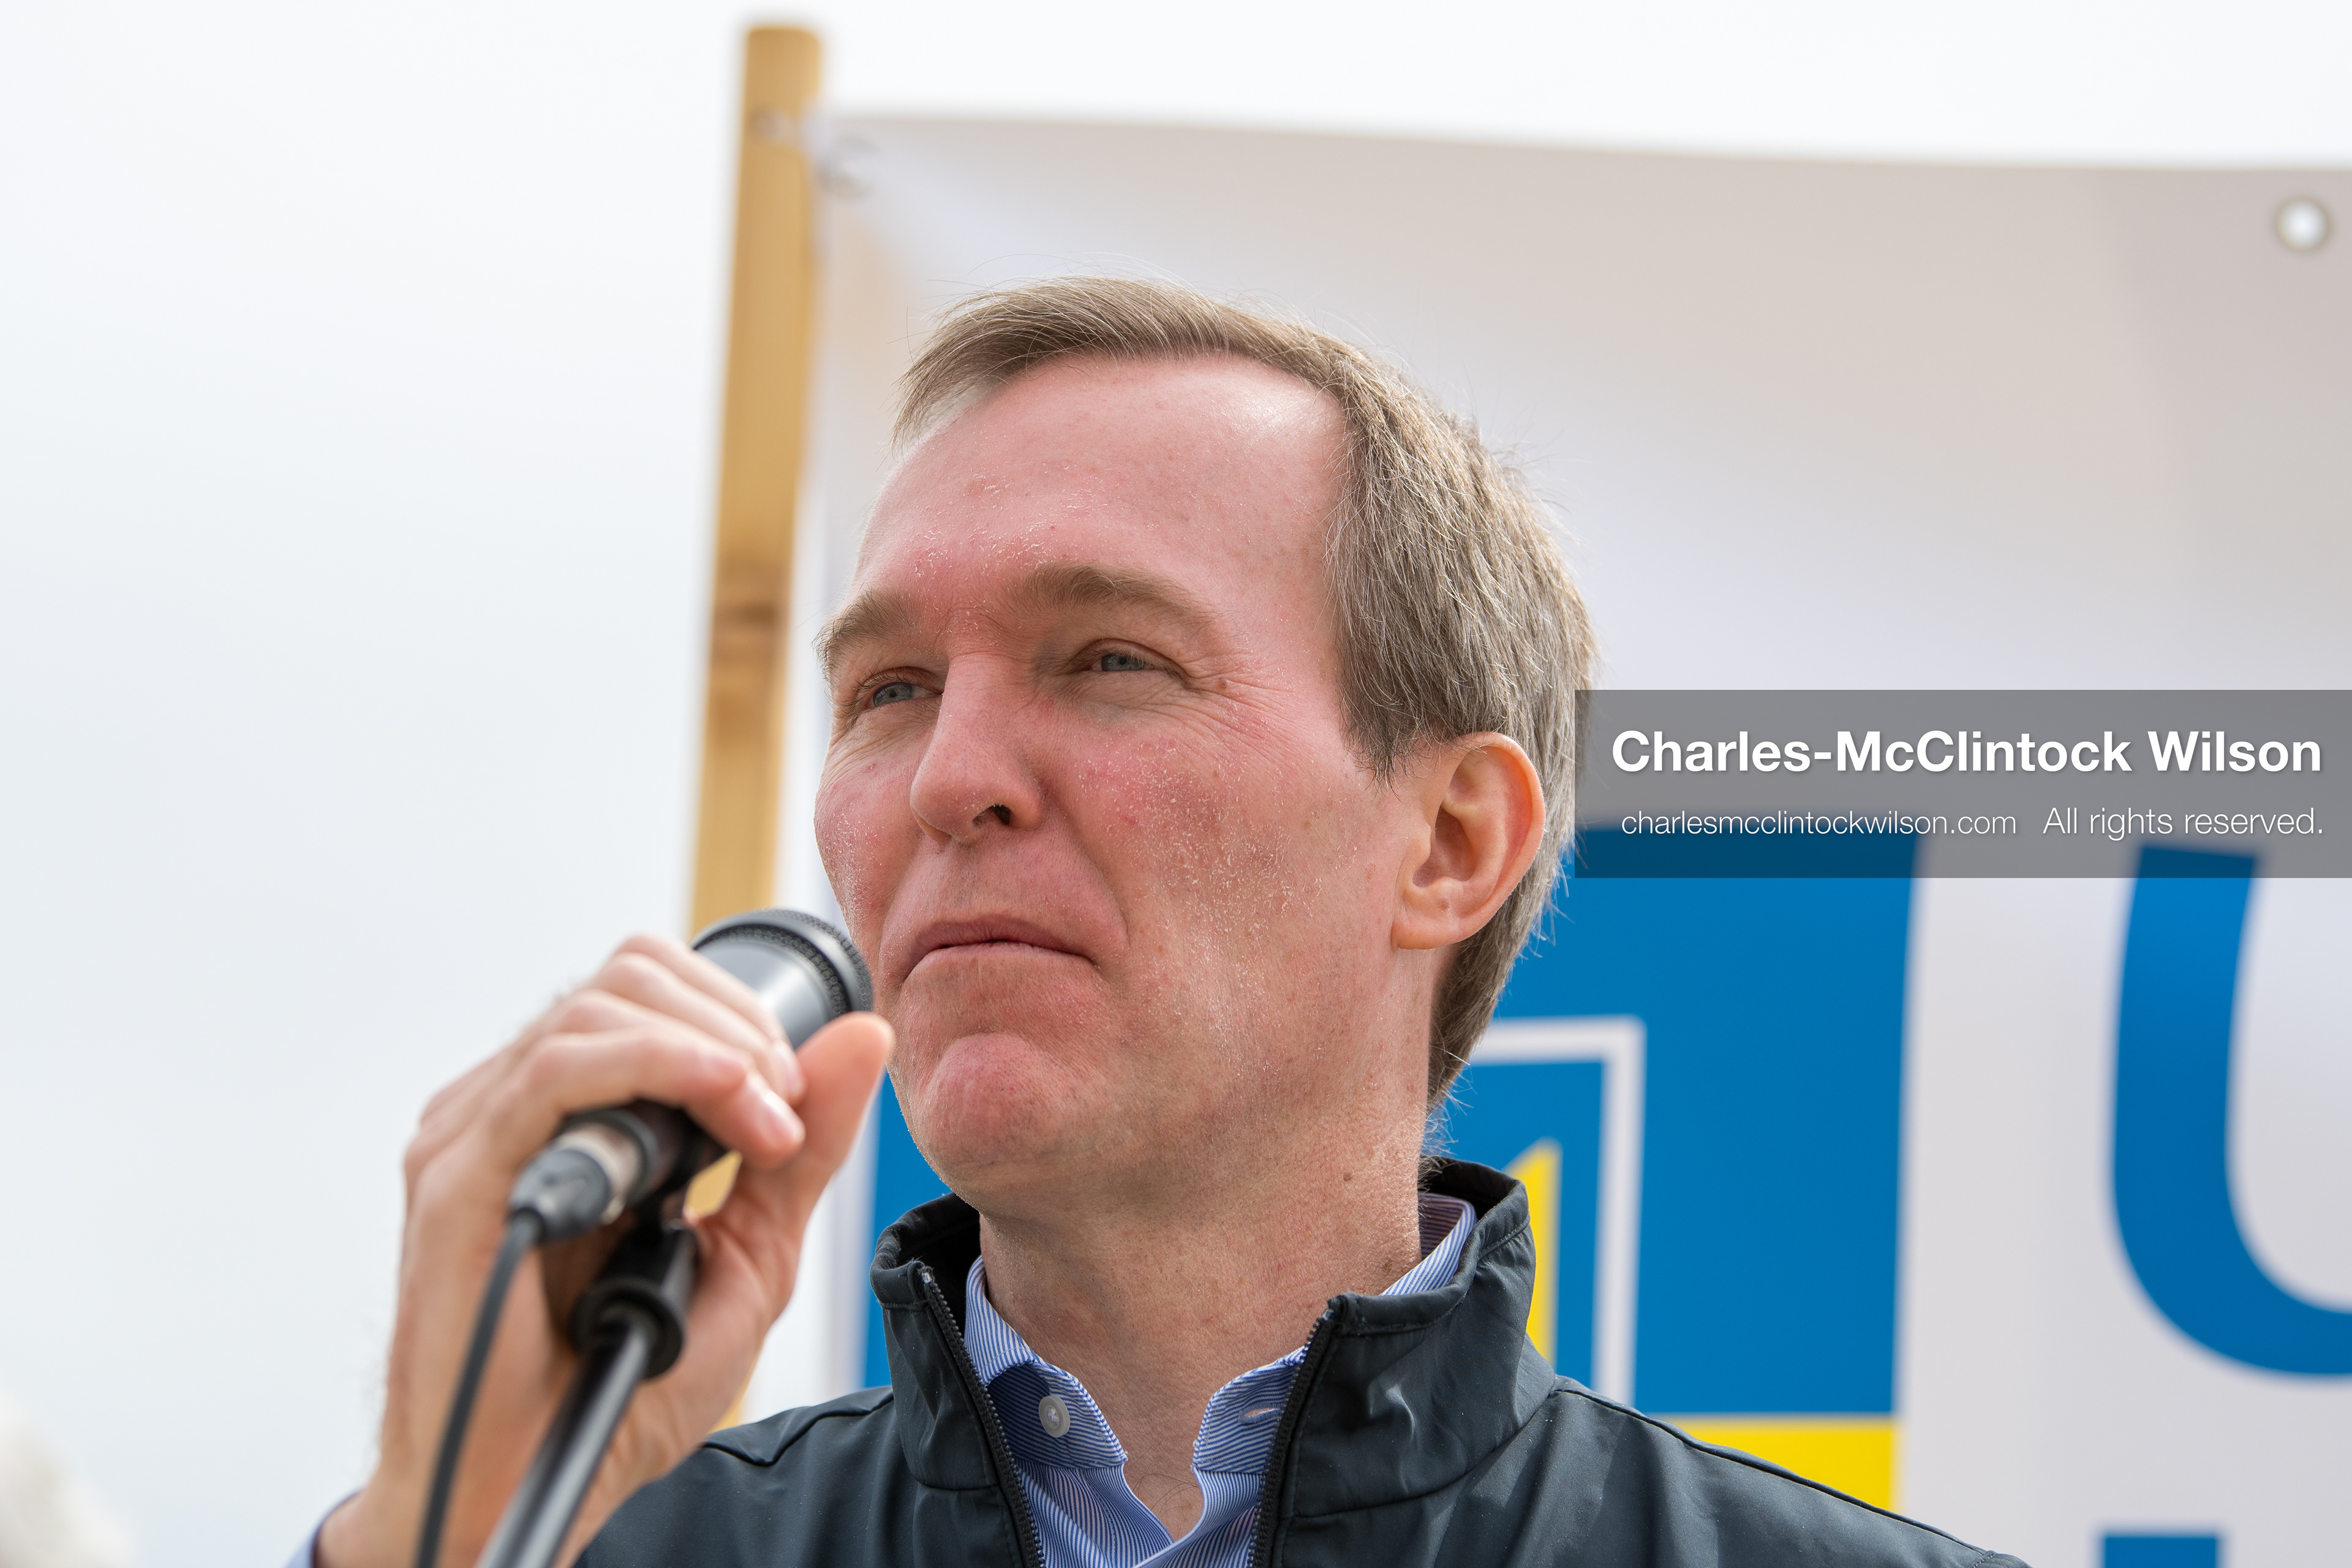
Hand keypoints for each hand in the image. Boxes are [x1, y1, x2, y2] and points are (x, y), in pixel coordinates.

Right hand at [317, 934, 892, 1567]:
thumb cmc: (631, 1377)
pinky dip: (654, 1064)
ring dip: (710, 1047)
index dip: (741, 1013)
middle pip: (630, 977)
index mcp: (575, 1113)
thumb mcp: (751, 1246)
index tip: (799, 1093)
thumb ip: (801, 1144)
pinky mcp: (457, 1177)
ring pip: (598, 1008)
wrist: (552, 1479)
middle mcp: (516, 1106)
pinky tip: (718, 1097)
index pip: (654, 985)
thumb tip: (863, 1034)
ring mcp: (478, 1134)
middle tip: (787, 1108)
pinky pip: (552, 1071)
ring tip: (765, 1125)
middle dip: (735, 1024)